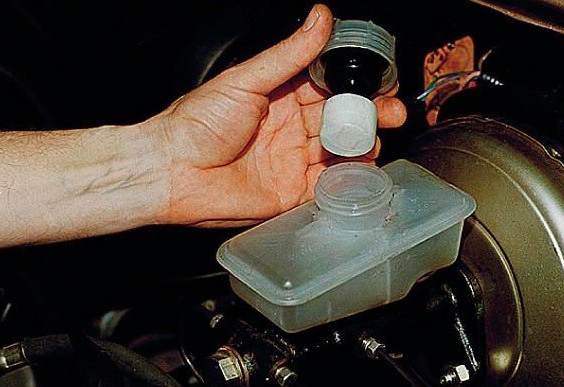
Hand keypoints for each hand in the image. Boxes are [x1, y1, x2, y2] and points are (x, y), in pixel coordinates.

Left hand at [148, 4, 406, 226]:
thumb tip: (320, 17)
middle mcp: (290, 127)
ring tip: (374, 141)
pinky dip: (348, 179)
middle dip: (370, 115)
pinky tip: (362, 170)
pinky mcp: (292, 193)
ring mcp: (293, 160)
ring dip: (363, 145)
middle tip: (390, 113)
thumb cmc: (197, 123)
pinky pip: (329, 186)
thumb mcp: (247, 79)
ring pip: (341, 151)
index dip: (358, 84)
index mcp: (281, 96)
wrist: (172, 172)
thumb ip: (290, 53)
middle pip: (342, 119)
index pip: (330, 86)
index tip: (382, 82)